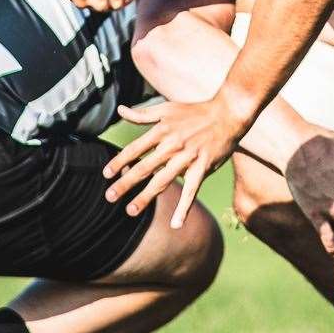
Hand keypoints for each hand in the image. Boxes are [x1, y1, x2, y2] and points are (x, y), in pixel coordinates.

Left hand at [103, 97, 252, 227]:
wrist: (227, 113)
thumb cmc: (195, 111)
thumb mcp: (166, 108)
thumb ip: (142, 113)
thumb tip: (120, 110)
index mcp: (161, 131)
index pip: (134, 149)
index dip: (119, 162)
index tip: (106, 174)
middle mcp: (172, 146)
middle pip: (144, 168)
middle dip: (125, 183)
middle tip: (109, 197)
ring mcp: (187, 158)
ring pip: (162, 181)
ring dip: (145, 197)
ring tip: (130, 211)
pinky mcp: (202, 168)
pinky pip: (191, 191)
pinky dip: (183, 208)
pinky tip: (175, 224)